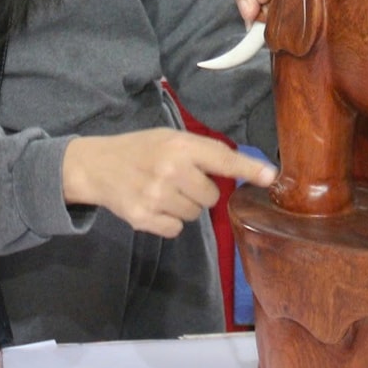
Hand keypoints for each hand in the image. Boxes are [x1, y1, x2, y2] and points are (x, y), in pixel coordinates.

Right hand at [62, 129, 276, 237]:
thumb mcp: (170, 138)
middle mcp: (170, 170)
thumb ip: (202, 152)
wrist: (95, 166)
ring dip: (184, 206)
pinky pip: (176, 229)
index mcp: (179, 145)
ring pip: (195, 214)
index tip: (271, 176)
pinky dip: (169, 221)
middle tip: (178, 179)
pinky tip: (153, 205)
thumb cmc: (140, 149)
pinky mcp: (144, 219)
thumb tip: (243, 170)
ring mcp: (156, 196)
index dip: (249, 168)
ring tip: (162, 191)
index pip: (223, 159)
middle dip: (200, 190)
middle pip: (212, 196)